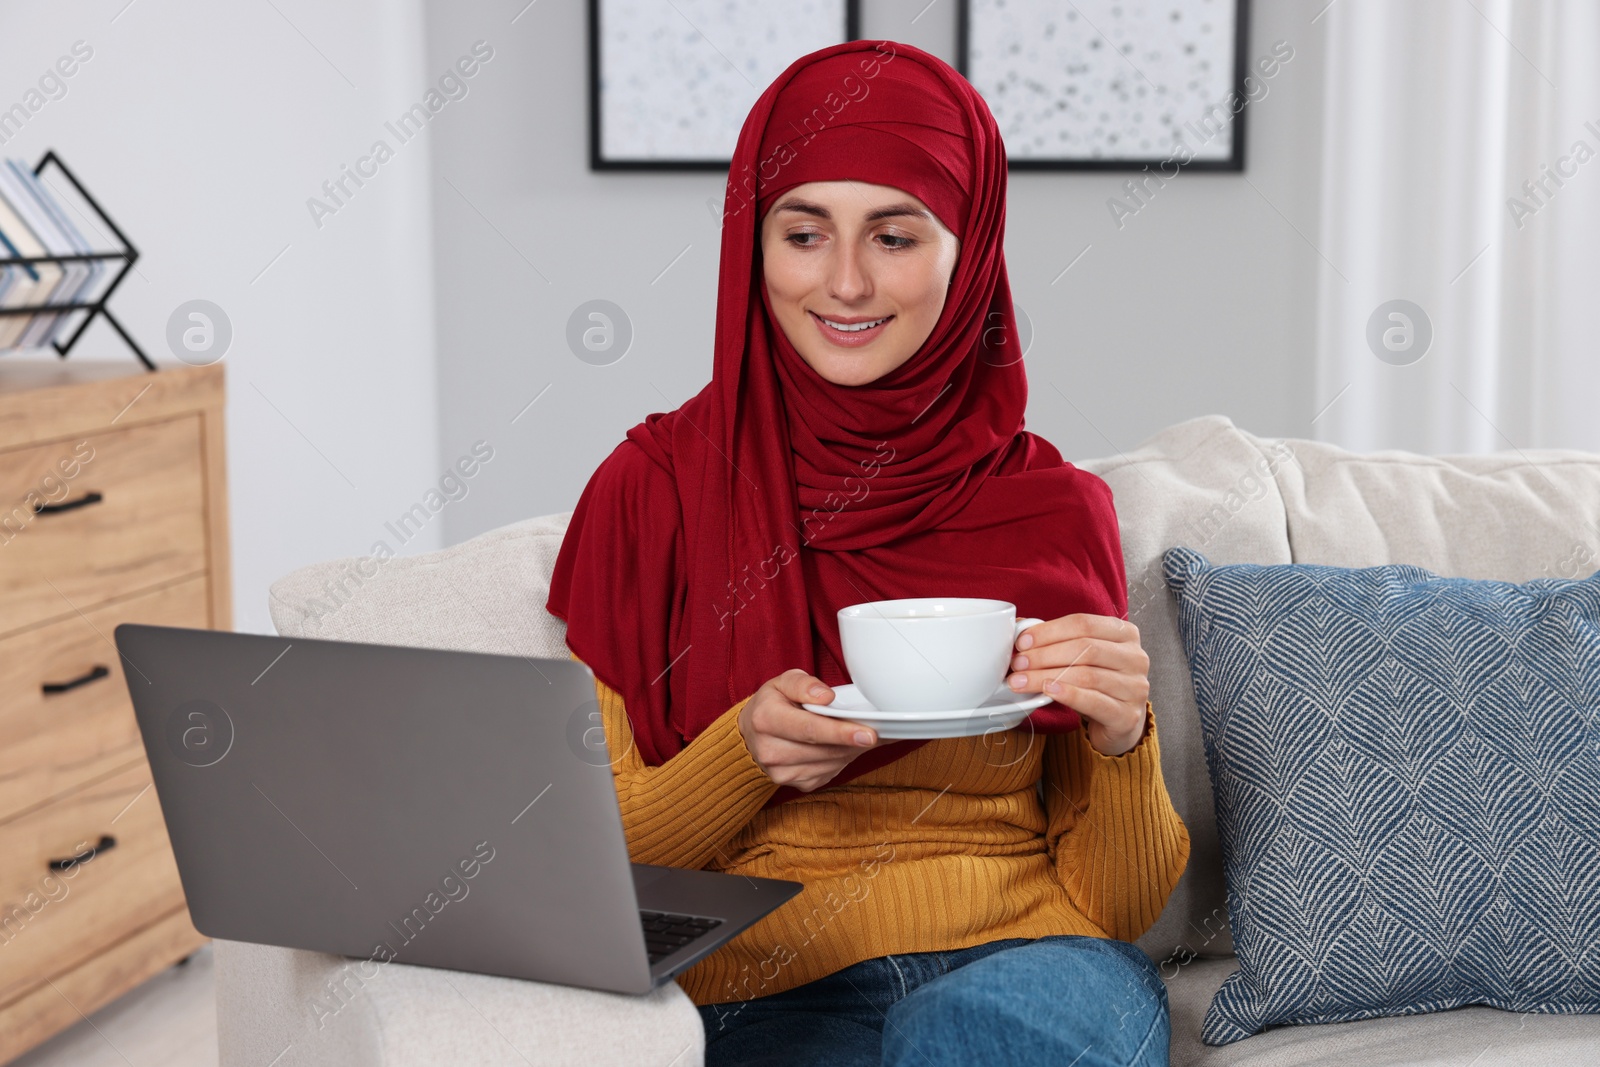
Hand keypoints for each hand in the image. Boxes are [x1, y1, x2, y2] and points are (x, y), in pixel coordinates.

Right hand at [738, 669, 891, 792]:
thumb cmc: (772, 704)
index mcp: (766, 719)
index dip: (840, 732)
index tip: (868, 734)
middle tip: (877, 732)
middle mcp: (770, 750)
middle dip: (853, 741)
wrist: (752, 735)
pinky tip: (844, 746)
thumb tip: (826, 697)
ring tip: (861, 734)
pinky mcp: (796, 784)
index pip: (809, 729)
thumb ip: (803, 684)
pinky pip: (829, 773)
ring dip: (850, 750)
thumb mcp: (782, 682)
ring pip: (831, 763)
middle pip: (824, 749)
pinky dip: (842, 759)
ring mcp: (782, 772)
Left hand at [1005, 614, 1150, 756]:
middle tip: (1018, 664)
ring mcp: (1135, 687)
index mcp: (1125, 633)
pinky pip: (1094, 701)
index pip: (1084, 623)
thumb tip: (1020, 632)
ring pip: (1086, 675)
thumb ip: (1059, 641)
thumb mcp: (1083, 656)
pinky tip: (1048, 691)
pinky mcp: (1128, 714)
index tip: (1022, 642)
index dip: (1049, 631)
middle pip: (1085, 649)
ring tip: (1021, 681)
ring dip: (1046, 677)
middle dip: (1044, 655)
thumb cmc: (1097, 683)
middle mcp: (1135, 657)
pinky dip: (1068, 694)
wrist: (1120, 721)